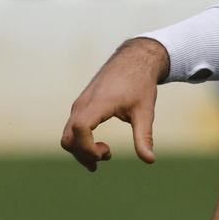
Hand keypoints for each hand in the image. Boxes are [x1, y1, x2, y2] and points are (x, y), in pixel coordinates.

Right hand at [61, 37, 170, 171]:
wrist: (134, 59)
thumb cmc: (140, 83)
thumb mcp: (145, 111)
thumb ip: (144, 136)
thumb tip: (150, 160)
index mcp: (99, 103)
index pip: (80, 128)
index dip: (88, 147)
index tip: (106, 153)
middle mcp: (83, 104)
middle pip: (69, 137)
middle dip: (84, 154)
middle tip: (109, 155)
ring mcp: (80, 104)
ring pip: (68, 135)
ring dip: (82, 150)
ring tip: (106, 153)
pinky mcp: (81, 105)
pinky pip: (72, 128)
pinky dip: (81, 142)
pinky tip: (98, 149)